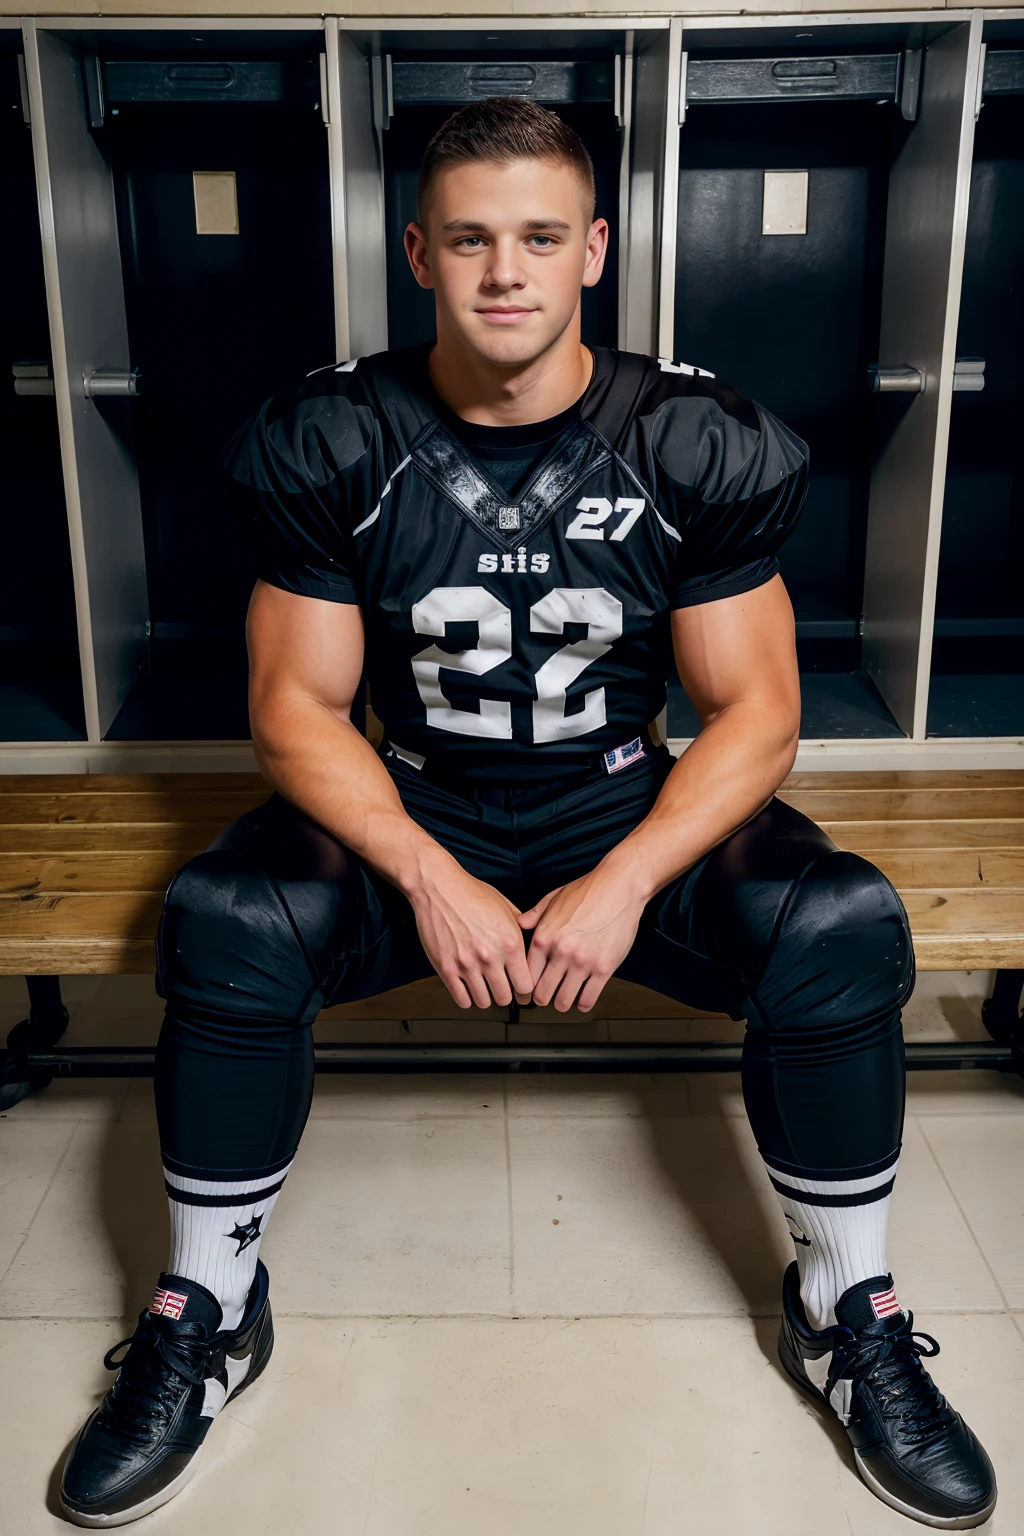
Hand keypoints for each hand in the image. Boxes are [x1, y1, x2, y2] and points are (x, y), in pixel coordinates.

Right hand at [409, 858, 534, 1009]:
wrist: (439, 887)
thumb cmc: (471, 893)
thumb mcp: (506, 907)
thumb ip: (522, 930)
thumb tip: (531, 947)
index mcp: (510, 942)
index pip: (526, 985)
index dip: (524, 990)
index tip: (521, 990)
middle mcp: (490, 956)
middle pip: (505, 998)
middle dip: (505, 994)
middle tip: (501, 988)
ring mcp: (467, 964)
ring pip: (483, 1002)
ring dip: (485, 996)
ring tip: (484, 987)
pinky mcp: (446, 968)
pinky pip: (461, 999)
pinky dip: (466, 997)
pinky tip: (467, 987)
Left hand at [519, 866, 646, 1012]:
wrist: (619, 888)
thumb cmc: (588, 891)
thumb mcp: (553, 899)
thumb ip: (534, 915)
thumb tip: (521, 924)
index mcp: (544, 937)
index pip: (526, 975)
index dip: (526, 986)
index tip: (530, 990)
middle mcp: (561, 952)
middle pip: (542, 993)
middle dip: (543, 998)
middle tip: (547, 997)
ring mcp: (583, 962)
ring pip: (563, 1001)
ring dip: (562, 1003)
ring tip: (565, 998)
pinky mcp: (604, 969)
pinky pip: (588, 999)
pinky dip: (584, 1003)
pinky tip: (583, 998)